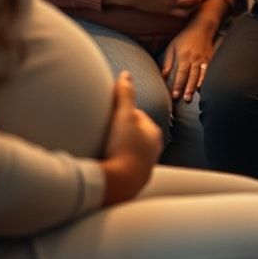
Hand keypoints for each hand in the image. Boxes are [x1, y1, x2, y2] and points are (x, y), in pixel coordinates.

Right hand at [100, 72, 161, 205]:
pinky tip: (106, 164)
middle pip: (134, 135)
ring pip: (130, 152)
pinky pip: (124, 168)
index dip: (122, 113)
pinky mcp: (134, 182)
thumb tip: (126, 74)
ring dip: (118, 150)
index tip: (110, 116)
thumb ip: (125, 94)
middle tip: (104, 133)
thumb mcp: (123, 115)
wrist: (119, 183)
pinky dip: (116, 164)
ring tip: (103, 149)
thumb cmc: (122, 147)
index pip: (137, 116)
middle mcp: (153, 151)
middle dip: (121, 132)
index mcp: (153, 133)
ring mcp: (145, 167)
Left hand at [161, 24, 216, 102]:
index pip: (181, 73)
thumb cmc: (184, 38)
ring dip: (197, 86)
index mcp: (184, 56)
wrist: (202, 28)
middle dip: (189, 88)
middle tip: (186, 100)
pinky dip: (206, 80)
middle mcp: (194, 59)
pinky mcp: (209, 60)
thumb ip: (168, 63)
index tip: (174, 95)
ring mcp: (203, 60)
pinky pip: (208, 71)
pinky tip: (203, 87)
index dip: (178, 85)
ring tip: (194, 96)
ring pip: (200, 75)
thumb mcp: (172, 47)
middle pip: (191, 76)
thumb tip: (162, 77)